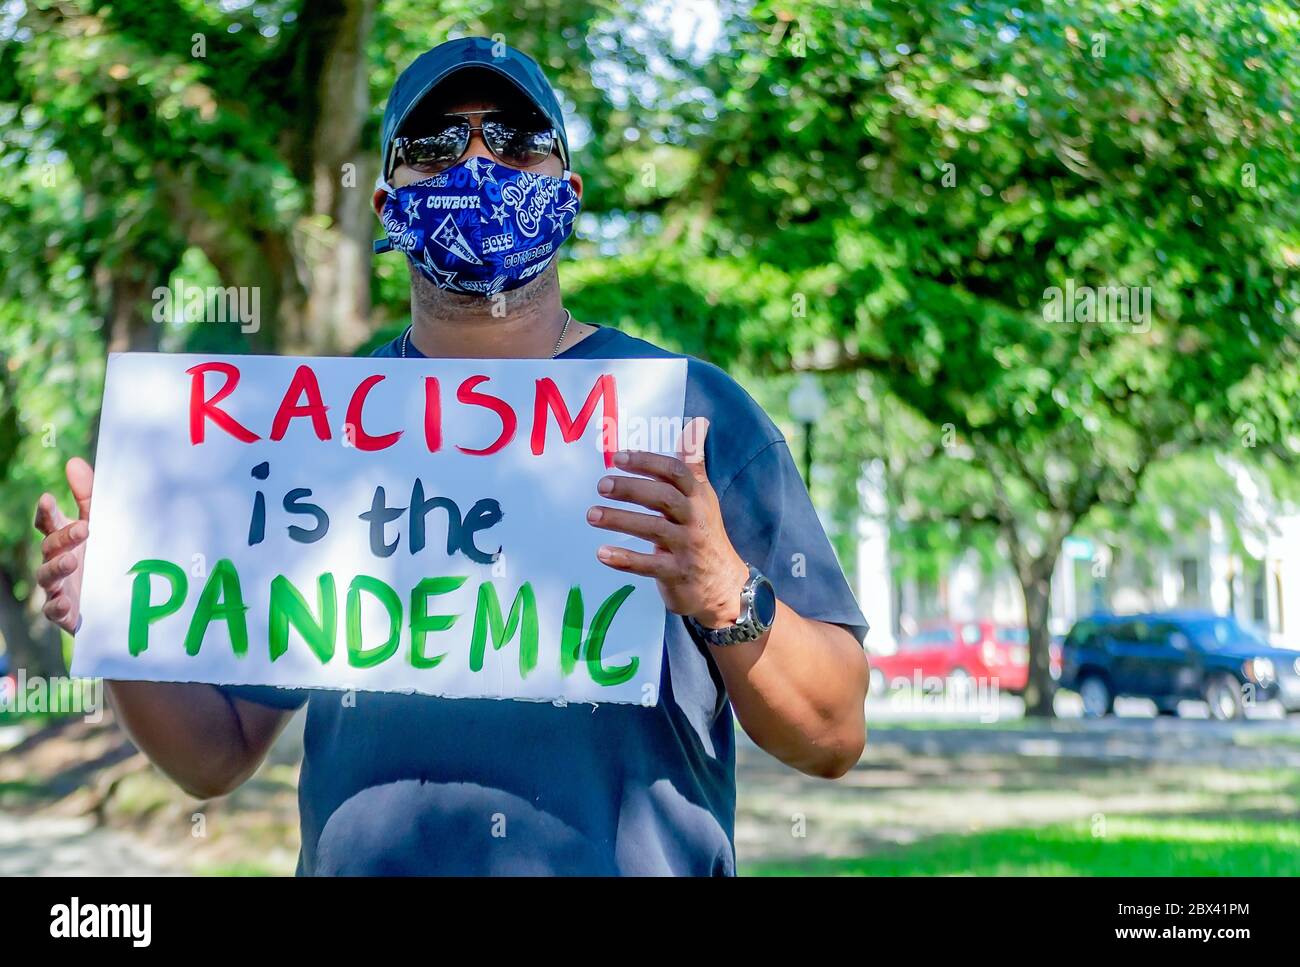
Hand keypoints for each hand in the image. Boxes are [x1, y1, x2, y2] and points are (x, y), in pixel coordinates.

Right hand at [33, 457, 93, 633]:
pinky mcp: (65, 613)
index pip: (47, 522)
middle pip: (50, 547)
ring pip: (46, 577)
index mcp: (64, 537)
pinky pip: (53, 611)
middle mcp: (57, 560)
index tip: (49, 499)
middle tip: (85, 529)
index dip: (46, 511)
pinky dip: (57, 607)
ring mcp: (58, 587)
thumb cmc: (103, 553)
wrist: (116, 599)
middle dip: (63, 538)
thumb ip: (89, 494)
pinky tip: (67, 601)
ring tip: (71, 562)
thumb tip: (73, 461)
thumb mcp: (101, 521)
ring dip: (56, 569)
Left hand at [588, 417, 748, 628]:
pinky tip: (602, 553)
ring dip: (620, 520)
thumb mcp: (703, 496)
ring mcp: (687, 547)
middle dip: (631, 489)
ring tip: (592, 514)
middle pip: (663, 497)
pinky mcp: (677, 573)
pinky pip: (649, 565)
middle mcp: (695, 519)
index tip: (618, 457)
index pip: (676, 472)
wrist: (724, 585)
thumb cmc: (705, 533)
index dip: (647, 462)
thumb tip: (698, 422)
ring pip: (653, 529)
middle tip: (602, 485)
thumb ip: (692, 462)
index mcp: (698, 496)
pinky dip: (625, 559)